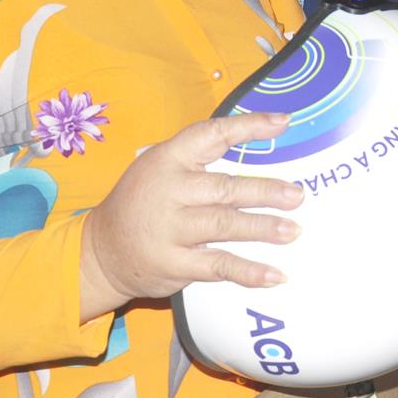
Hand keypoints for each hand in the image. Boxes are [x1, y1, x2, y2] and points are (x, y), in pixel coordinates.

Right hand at [80, 112, 302, 320]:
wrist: (101, 250)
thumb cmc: (144, 200)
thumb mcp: (162, 166)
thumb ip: (202, 158)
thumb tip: (261, 151)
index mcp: (168, 158)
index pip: (212, 134)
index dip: (249, 127)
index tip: (284, 123)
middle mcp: (169, 191)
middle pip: (224, 188)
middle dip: (264, 191)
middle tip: (296, 195)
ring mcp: (170, 229)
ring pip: (224, 225)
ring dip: (263, 228)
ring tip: (292, 229)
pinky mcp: (175, 264)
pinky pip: (218, 266)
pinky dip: (249, 272)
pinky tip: (274, 274)